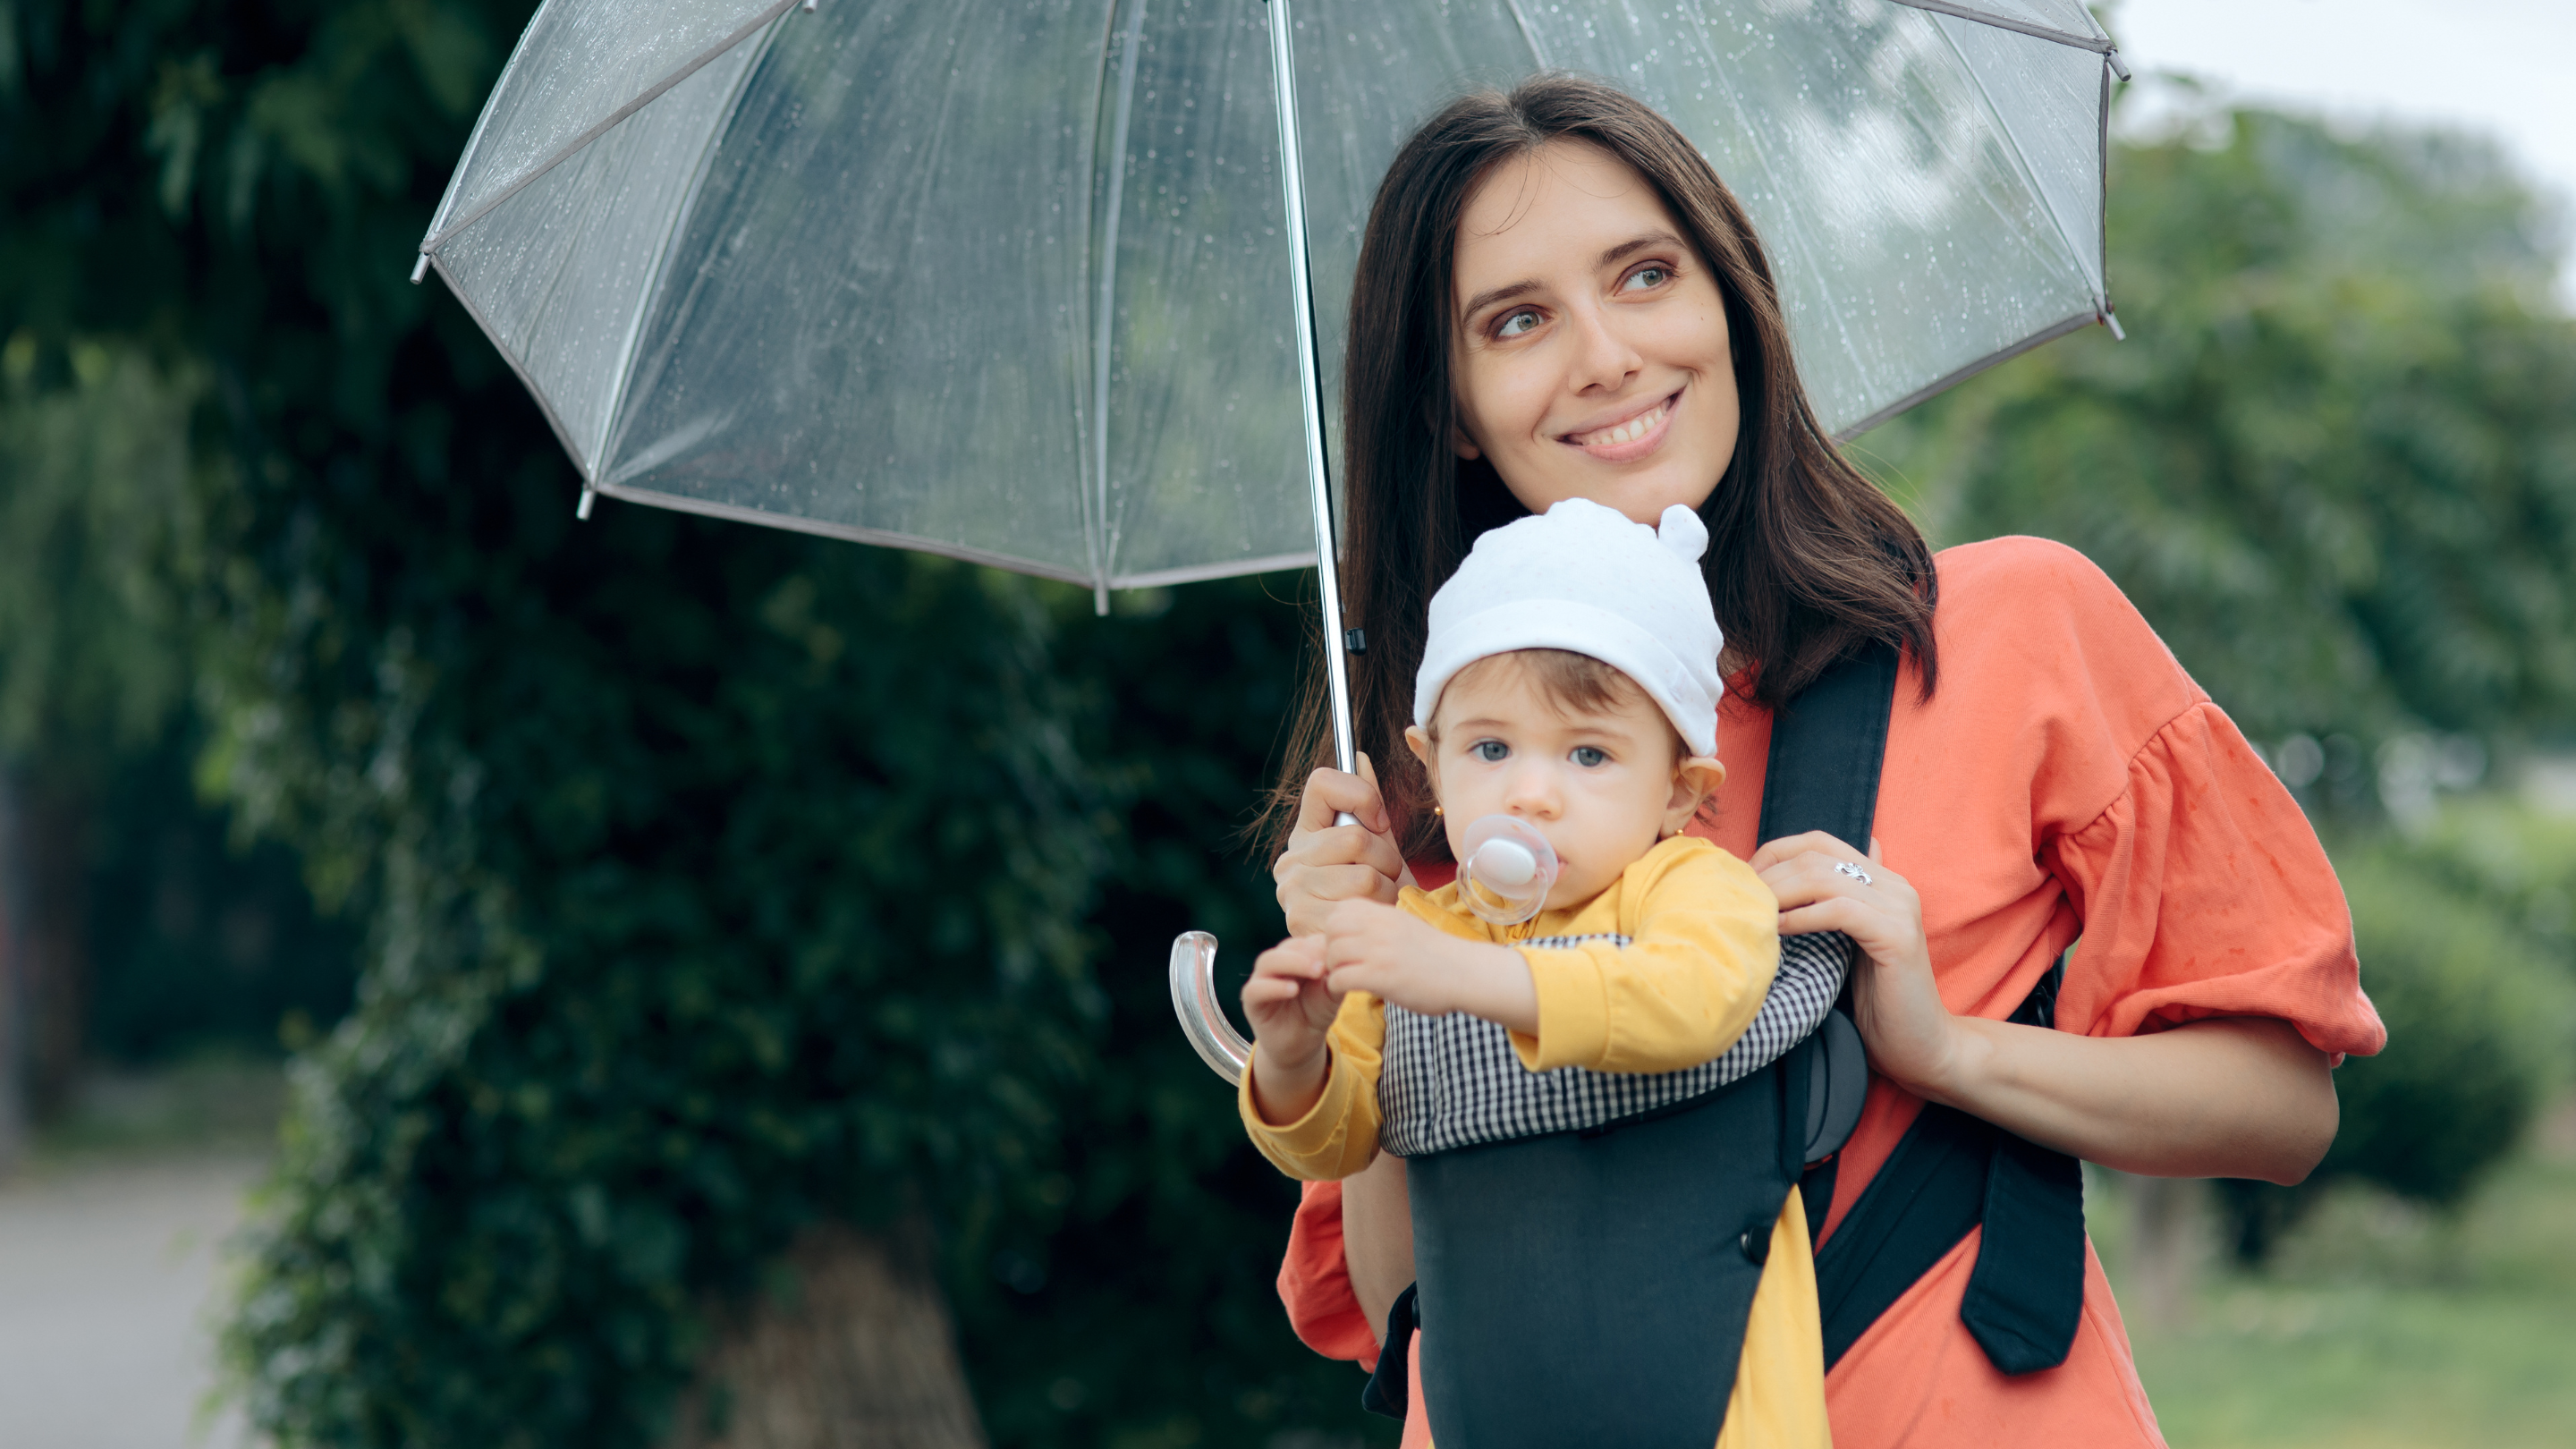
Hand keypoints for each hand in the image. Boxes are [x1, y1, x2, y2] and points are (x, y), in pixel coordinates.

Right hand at [1243, 935, 1340, 1124]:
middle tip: (1326, 962)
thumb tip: (1342, 955)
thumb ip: (1334, 975)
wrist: (1301, 1044)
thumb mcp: (1331, 993)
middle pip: (1287, 947)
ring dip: (1292, 963)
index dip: (1321, 944)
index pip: (1306, 940)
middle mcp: (1277, 963)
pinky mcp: (1251, 1001)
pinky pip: (1256, 989)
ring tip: (1315, 971)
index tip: (1339, 953)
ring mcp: (1261, 980)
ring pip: (1268, 961)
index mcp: (1296, 955)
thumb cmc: (1316, 1012)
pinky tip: (1292, 990)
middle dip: (1308, 952)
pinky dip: (1273, 987)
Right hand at [1273, 754, 1405, 935]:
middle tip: (1386, 876)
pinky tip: (1369, 916)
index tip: (1379, 821)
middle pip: (1354, 836)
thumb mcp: (1376, 847)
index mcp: (1306, 833)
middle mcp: (1291, 858)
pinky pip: (1360, 902)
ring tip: (1378, 900)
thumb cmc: (1373, 894)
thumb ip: (1367, 804)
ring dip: (1386, 890)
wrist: (1365, 947)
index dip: (1360, 795)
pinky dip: (1378, 910)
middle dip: (1386, 859)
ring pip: (1363, 873)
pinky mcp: (1302, 919)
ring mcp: (1292, 889)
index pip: (1322, 782)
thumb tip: (1361, 758)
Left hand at [1316, 899, 1536, 1035]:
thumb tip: (1354, 928)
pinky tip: (1351, 990)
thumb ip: (1379, 925)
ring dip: (1333, 969)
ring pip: (1331, 953)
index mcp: (1385, 912)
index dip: (1336, 929)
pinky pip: (1339, 978)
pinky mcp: (1380, 976)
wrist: (1465, 973)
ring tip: (1347, 978)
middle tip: (1342, 964)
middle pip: (1330, 929)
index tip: (1347, 946)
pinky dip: (1337, 986)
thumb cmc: (1437, 955)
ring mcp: (1379, 950)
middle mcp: (1379, 926)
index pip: (1340, 909)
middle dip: (1329, 948)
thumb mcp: (1406, 927)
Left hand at [1750, 832, 1960, 1100]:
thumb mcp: (1842, 945)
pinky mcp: (1898, 936)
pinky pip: (1840, 910)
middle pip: (1816, 855)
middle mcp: (1894, 885)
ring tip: (1751, 914)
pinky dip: (1803, 916)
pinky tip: (1779, 930)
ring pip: (1824, 878)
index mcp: (1881, 880)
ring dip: (1779, 893)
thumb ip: (1824, 911)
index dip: (1774, 854)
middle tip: (1737, 900)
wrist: (1919, 1045)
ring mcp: (1900, 908)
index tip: (1742, 882)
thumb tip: (1780, 887)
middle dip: (1768, 874)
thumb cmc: (1874, 1001)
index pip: (1818, 842)